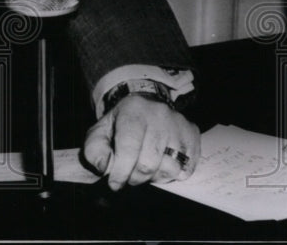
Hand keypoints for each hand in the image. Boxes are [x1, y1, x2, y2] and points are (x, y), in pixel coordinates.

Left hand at [82, 94, 199, 189]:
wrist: (145, 104)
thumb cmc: (121, 123)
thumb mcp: (100, 130)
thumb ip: (94, 150)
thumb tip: (103, 168)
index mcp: (133, 111)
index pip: (129, 148)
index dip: (120, 172)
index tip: (115, 183)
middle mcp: (159, 114)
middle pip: (148, 163)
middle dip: (135, 177)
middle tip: (130, 175)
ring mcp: (179, 124)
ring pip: (170, 169)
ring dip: (155, 177)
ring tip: (146, 168)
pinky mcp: (192, 134)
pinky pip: (187, 168)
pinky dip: (174, 174)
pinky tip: (162, 164)